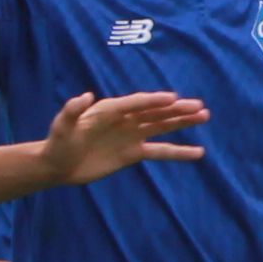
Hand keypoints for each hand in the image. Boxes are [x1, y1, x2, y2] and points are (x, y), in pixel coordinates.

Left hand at [36, 88, 208, 183]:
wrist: (58, 165)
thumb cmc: (58, 142)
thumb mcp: (62, 126)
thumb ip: (72, 111)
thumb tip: (86, 96)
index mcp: (110, 109)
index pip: (136, 103)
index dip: (154, 101)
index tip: (173, 99)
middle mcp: (125, 119)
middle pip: (155, 112)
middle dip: (177, 110)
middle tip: (199, 106)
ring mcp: (131, 136)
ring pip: (162, 127)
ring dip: (182, 122)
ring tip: (204, 116)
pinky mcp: (133, 153)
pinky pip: (160, 151)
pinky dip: (178, 152)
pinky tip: (197, 152)